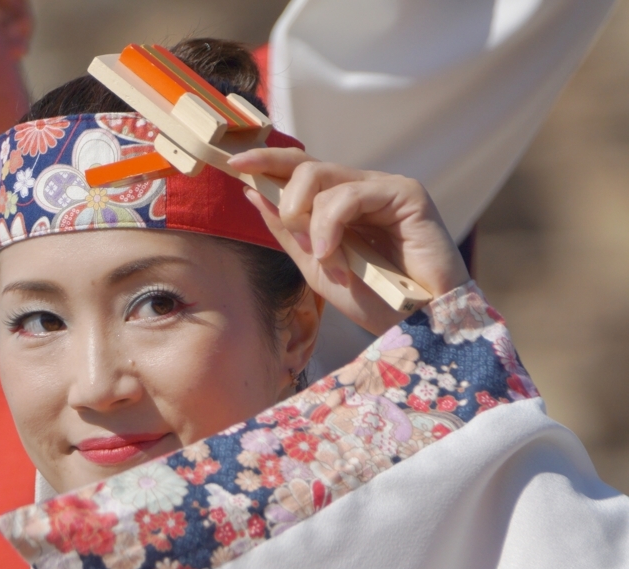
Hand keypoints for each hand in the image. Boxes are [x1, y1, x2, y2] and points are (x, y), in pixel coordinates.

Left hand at [227, 147, 470, 335]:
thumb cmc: (373, 299)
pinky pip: (350, 194)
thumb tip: (252, 192)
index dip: (266, 161)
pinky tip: (332, 254)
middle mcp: (360, 188)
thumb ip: (286, 231)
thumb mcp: (315, 265)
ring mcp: (383, 187)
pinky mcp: (406, 193)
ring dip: (310, 222)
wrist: (416, 324)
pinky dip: (332, 224)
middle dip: (285, 196)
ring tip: (324, 258)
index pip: (298, 169)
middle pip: (305, 165)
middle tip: (294, 233)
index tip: (234, 162)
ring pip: (323, 177)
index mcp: (339, 203)